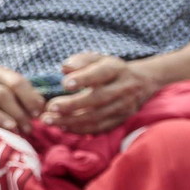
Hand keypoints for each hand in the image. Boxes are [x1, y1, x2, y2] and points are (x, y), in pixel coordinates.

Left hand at [40, 53, 154, 134]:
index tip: (64, 84)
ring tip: (49, 120)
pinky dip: (80, 129)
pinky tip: (63, 127)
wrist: (141, 82)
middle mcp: (123, 88)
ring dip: (71, 120)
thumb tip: (65, 68)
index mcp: (116, 69)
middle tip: (50, 107)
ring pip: (97, 116)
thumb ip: (80, 61)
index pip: (101, 73)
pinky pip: (99, 127)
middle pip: (98, 99)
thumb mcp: (97, 59)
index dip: (84, 79)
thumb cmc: (109, 69)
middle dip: (72, 105)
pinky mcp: (120, 120)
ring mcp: (123, 106)